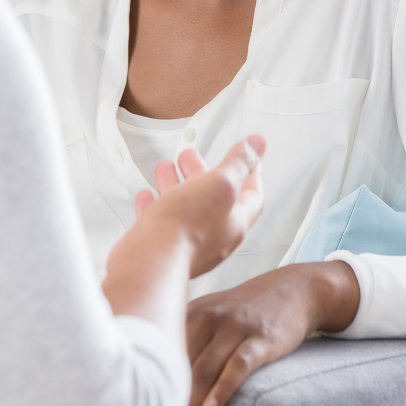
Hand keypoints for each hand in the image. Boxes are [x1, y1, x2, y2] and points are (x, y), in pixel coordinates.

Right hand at [133, 135, 265, 277]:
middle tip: (192, 158)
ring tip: (166, 168)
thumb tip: (258, 144)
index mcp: (234, 222)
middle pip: (211, 199)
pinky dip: (154, 204)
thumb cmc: (187, 228)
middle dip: (202, 173)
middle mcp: (212, 236)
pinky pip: (160, 222)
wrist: (151, 261)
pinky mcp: (161, 246)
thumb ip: (239, 163)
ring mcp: (185, 242)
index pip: (251, 195)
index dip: (251, 173)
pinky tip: (146, 195)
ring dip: (175, 184)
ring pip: (183, 207)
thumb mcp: (221, 184)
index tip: (247, 160)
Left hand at [166, 260, 359, 405]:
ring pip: (203, 372)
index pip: (161, 359)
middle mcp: (207, 318)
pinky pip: (238, 364)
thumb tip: (154, 382)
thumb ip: (186, 340)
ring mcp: (234, 327)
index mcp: (189, 314)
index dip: (148, 397)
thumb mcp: (212, 315)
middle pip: (178, 370)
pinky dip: (223, 387)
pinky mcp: (260, 337)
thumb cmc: (246, 311)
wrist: (293, 289)